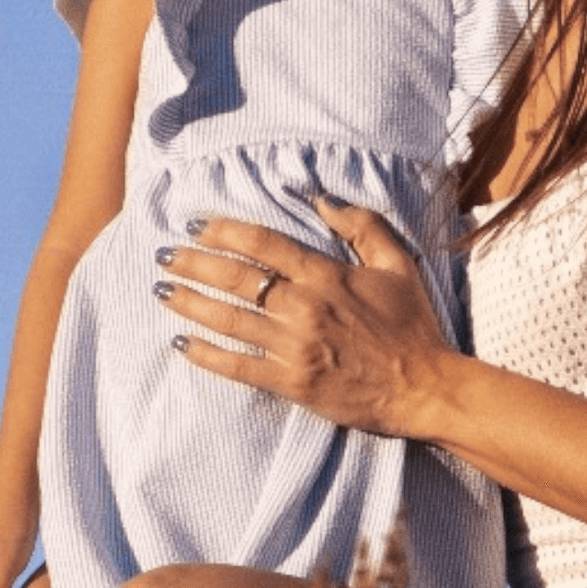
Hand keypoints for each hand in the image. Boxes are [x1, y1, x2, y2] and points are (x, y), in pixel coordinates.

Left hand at [153, 198, 453, 436]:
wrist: (424, 388)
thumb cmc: (412, 325)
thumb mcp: (397, 263)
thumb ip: (361, 225)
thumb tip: (321, 199)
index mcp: (325, 275)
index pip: (262, 244)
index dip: (223, 230)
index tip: (196, 224)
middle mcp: (304, 307)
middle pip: (235, 279)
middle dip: (193, 264)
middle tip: (164, 255)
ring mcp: (295, 346)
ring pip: (229, 319)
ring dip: (190, 302)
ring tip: (162, 291)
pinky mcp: (292, 382)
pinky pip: (238, 366)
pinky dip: (206, 354)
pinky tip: (181, 343)